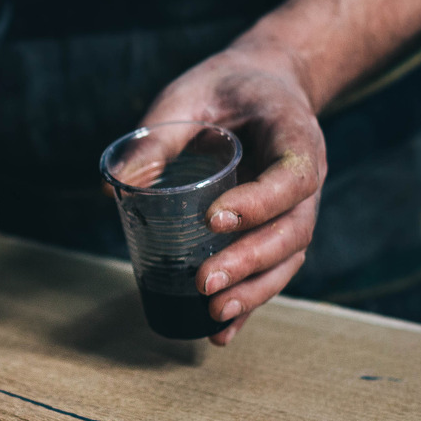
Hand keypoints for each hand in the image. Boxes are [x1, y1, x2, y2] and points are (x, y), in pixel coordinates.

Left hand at [140, 45, 325, 344]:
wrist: (263, 87)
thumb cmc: (224, 90)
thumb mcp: (189, 96)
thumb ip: (158, 137)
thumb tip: (114, 188)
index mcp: (295, 136)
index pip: (292, 176)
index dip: (259, 203)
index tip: (215, 218)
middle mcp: (306, 180)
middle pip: (293, 231)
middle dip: (250, 262)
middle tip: (205, 282)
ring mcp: (295, 211)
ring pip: (287, 260)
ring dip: (253, 292)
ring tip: (213, 316)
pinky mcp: (274, 233)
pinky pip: (269, 273)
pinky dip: (248, 305)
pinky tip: (219, 333)